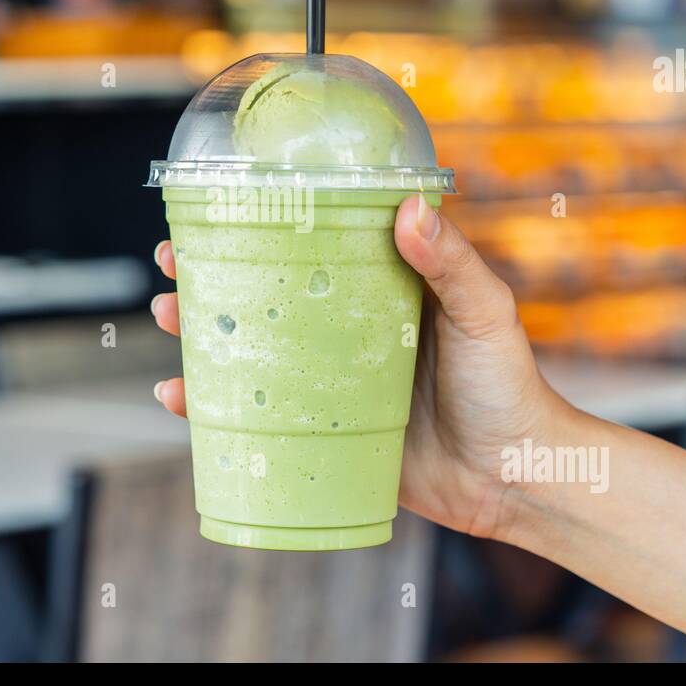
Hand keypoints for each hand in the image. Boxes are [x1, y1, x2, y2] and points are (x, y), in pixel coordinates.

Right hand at [150, 195, 561, 540]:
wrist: (516, 478)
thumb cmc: (509, 387)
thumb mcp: (484, 314)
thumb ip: (451, 263)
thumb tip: (409, 208)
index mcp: (380, 291)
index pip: (312, 249)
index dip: (264, 228)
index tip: (221, 209)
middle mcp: (347, 332)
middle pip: (267, 297)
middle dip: (212, 279)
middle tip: (173, 265)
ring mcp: (329, 383)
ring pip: (252, 353)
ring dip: (202, 335)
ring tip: (169, 318)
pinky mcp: (323, 432)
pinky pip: (258, 416)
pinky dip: (214, 410)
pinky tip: (180, 398)